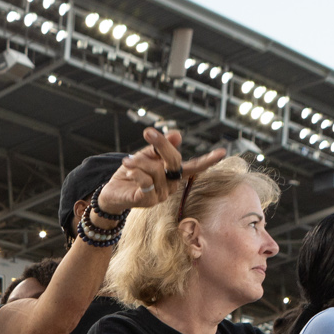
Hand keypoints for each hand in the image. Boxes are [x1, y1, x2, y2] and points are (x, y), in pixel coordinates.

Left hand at [95, 127, 228, 218]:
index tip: (222, 152)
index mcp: (173, 174)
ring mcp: (160, 196)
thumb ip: (159, 148)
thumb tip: (176, 135)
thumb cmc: (131, 174)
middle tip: (148, 132)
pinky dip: (137, 173)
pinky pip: (146, 182)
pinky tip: (130, 171)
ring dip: (139, 161)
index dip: (208, 160)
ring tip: (127, 160)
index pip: (194, 167)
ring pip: (156, 170)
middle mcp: (171, 186)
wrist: (111, 193)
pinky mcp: (147, 201)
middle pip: (174, 162)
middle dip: (161, 144)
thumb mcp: (145, 157)